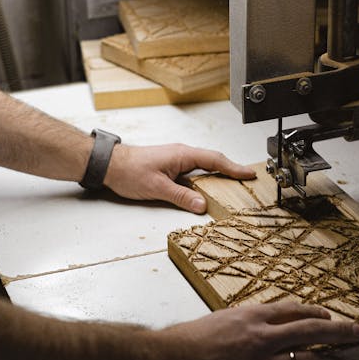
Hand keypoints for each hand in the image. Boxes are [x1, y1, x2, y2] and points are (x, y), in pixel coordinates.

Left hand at [104, 143, 255, 213]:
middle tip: (247, 180)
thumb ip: (181, 197)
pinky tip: (206, 190)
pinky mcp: (170, 167)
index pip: (215, 160)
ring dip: (218, 176)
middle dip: (231, 170)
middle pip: (213, 161)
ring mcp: (176, 160)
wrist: (109, 164)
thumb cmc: (129, 171)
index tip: (248, 174)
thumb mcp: (157, 188)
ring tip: (232, 186)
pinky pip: (193, 172)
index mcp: (182, 155)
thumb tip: (202, 204)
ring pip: (203, 167)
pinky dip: (204, 180)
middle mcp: (182, 155)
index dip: (233, 168)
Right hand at [155, 302, 358, 359]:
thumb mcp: (225, 319)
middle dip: (341, 332)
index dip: (319, 314)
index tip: (330, 317)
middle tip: (358, 334)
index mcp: (254, 315)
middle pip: (313, 331)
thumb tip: (268, 326)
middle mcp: (264, 336)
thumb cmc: (192, 340)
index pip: (297, 310)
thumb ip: (250, 322)